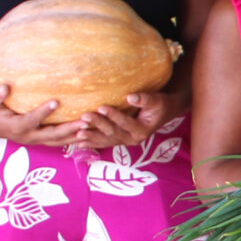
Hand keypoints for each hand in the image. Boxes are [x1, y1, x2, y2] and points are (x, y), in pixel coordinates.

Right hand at [0, 84, 81, 147]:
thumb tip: (4, 87)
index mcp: (16, 127)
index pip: (32, 120)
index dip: (43, 112)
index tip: (56, 101)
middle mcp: (29, 137)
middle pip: (51, 135)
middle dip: (69, 129)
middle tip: (85, 121)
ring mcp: (36, 140)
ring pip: (58, 141)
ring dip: (75, 136)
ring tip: (92, 128)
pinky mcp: (41, 140)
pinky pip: (59, 141)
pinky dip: (72, 138)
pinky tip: (87, 133)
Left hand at [69, 89, 186, 150]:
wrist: (163, 113)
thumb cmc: (159, 104)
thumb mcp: (156, 100)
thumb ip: (144, 99)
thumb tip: (130, 97)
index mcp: (142, 130)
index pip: (126, 123)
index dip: (114, 115)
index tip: (101, 106)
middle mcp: (133, 139)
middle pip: (113, 133)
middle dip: (98, 125)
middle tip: (84, 116)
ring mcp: (125, 141)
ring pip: (106, 141)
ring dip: (92, 137)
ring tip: (78, 133)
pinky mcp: (119, 140)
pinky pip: (104, 143)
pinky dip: (92, 143)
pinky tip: (80, 143)